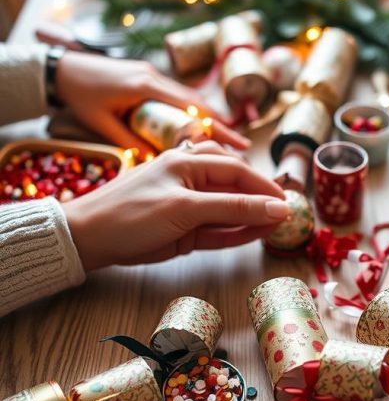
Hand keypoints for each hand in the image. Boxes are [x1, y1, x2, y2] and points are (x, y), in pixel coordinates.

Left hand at [54, 50, 248, 154]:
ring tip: (228, 144)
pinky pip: (177, 97)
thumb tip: (159, 162)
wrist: (62, 68)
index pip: (193, 109)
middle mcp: (156, 77)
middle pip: (199, 104)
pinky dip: (192, 113)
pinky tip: (199, 129)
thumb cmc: (80, 96)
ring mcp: (153, 75)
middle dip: (222, 127)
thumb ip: (131, 143)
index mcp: (148, 87)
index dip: (220, 128)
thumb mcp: (103, 124)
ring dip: (209, 120)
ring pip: (190, 100)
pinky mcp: (148, 78)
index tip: (241, 146)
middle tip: (243, 149)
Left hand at [62, 143, 288, 270]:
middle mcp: (189, 179)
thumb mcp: (186, 209)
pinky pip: (215, 230)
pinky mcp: (181, 230)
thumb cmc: (131, 214)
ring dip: (251, 219)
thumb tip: (278, 209)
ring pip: (227, 211)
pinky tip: (255, 235)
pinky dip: (235, 234)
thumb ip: (234, 209)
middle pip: (235, 188)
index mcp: (188, 161)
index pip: (237, 170)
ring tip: (277, 228)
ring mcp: (185, 206)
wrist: (88, 239)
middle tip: (288, 216)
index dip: (264, 186)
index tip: (288, 203)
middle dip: (261, 201)